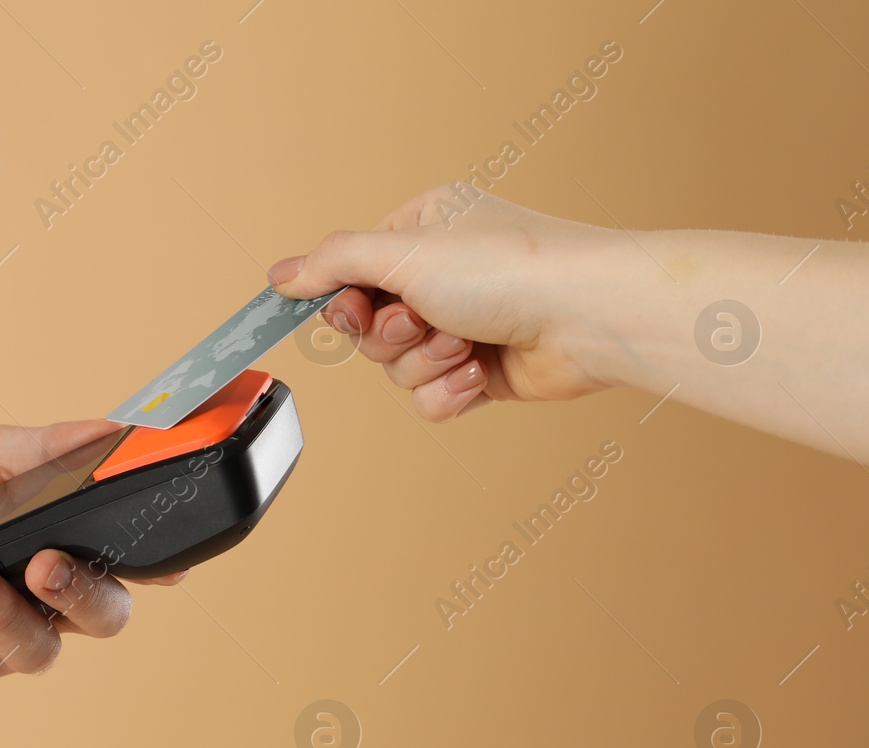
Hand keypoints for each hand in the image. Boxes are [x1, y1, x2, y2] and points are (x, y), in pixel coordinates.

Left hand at [0, 420, 184, 690]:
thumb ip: (42, 449)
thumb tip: (105, 430)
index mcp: (77, 552)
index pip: (137, 565)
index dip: (162, 567)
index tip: (167, 563)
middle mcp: (55, 606)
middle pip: (103, 617)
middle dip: (81, 592)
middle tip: (45, 563)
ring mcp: (7, 642)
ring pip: (32, 649)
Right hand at [270, 185, 612, 420]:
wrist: (589, 318)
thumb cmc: (512, 269)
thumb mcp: (402, 252)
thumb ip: (332, 263)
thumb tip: (279, 275)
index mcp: (423, 229)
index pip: (350, 273)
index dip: (345, 301)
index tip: (353, 310)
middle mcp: (441, 275)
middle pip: (368, 328)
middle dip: (392, 336)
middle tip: (422, 321)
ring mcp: (461, 324)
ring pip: (396, 368)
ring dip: (424, 363)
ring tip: (464, 344)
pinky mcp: (480, 371)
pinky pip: (429, 398)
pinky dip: (447, 391)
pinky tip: (479, 373)